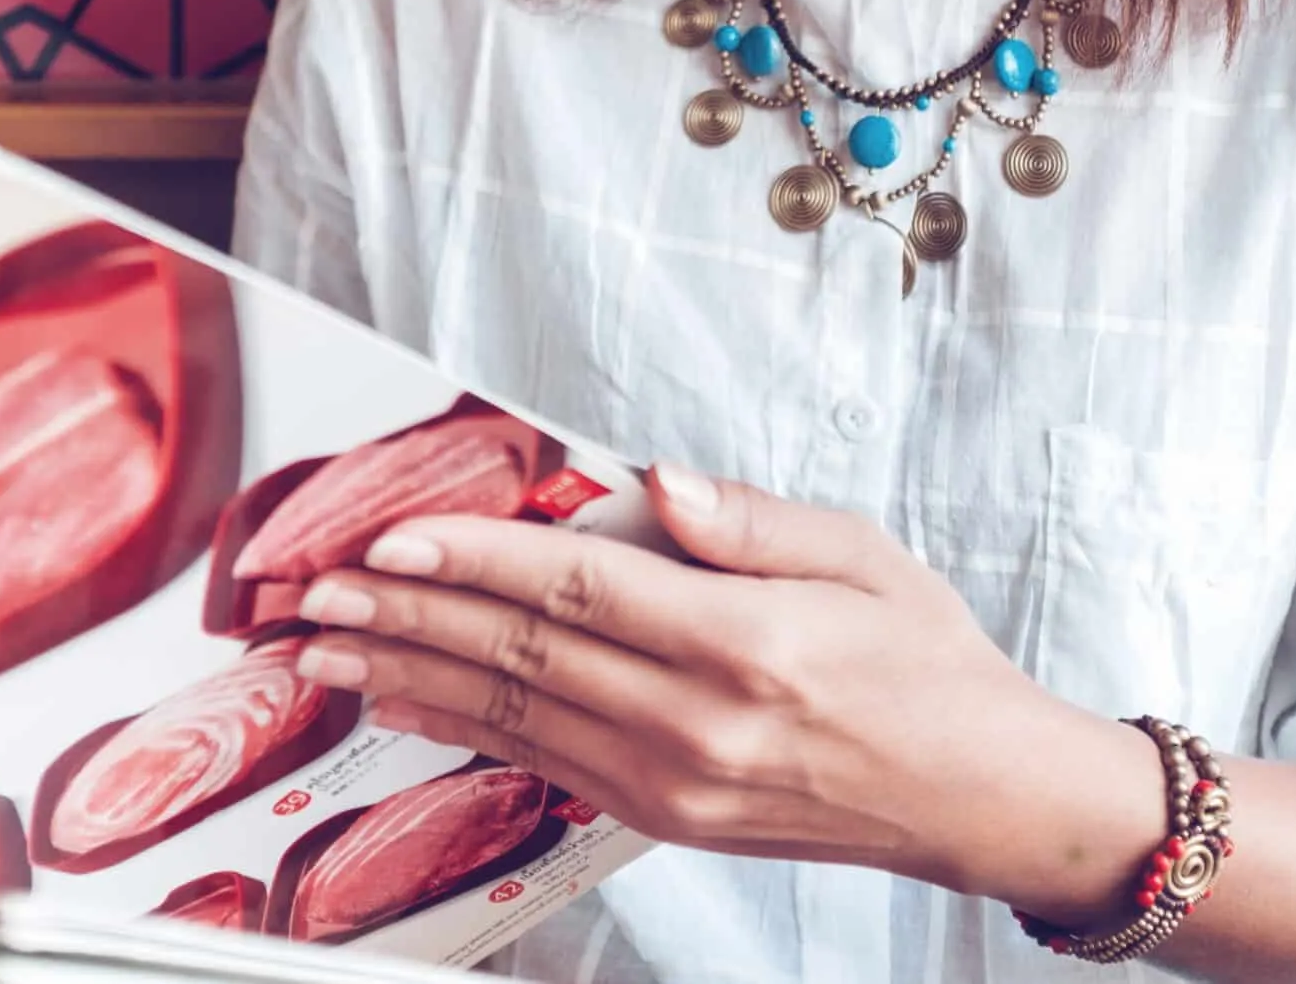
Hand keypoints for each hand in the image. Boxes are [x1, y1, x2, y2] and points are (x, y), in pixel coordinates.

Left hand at [287, 462, 1158, 910]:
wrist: (979, 796)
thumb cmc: (928, 666)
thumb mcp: (866, 558)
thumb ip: (751, 518)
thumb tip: (652, 479)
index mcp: (745, 644)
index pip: (578, 589)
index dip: (474, 559)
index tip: (394, 535)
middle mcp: (696, 723)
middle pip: (521, 653)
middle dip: (407, 614)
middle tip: (315, 588)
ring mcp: (673, 782)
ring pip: (512, 713)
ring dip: (408, 673)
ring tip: (326, 643)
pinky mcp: (663, 816)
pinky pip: (538, 761)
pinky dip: (459, 726)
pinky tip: (403, 699)